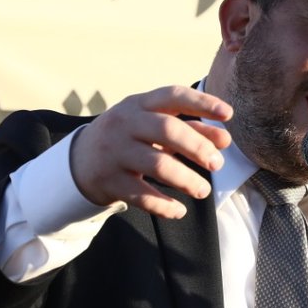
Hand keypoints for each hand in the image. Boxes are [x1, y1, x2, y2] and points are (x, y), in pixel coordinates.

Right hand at [70, 86, 232, 218]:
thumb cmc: (130, 138)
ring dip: (187, 180)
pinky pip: (141, 195)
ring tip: (204, 191)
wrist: (79, 160)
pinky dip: (164, 205)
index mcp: (139, 104)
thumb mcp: (154, 126)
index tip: (228, 114)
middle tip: (217, 164)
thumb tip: (225, 140)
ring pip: (157, 165)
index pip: (173, 96)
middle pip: (167, 130)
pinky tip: (180, 210)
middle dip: (198, 147)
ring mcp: (114, 152)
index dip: (202, 103)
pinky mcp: (109, 181)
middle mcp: (125, 123)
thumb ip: (191, 129)